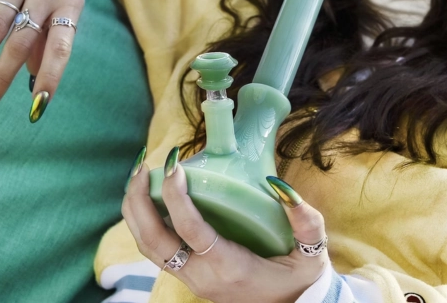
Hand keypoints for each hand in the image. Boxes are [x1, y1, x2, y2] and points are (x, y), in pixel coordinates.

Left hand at [122, 147, 329, 302]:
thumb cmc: (298, 282)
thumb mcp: (312, 253)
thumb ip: (305, 220)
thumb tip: (277, 184)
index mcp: (229, 266)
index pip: (190, 230)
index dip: (176, 196)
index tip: (173, 164)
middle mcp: (202, 275)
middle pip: (152, 239)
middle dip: (138, 200)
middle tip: (143, 166)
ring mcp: (191, 278)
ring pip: (146, 246)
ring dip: (134, 210)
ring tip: (138, 177)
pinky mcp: (187, 276)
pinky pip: (155, 250)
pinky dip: (143, 222)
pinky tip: (148, 198)